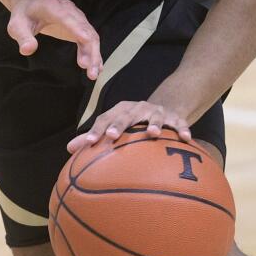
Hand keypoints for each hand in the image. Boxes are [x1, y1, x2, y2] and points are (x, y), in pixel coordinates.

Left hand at [7, 0, 101, 79]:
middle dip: (91, 51)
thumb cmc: (24, 14)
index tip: (86, 40)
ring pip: (91, 37)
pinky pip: (89, 40)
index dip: (78, 28)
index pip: (68, 18)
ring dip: (94, 55)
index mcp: (54, 8)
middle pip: (86, 31)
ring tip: (92, 74)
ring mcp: (77, 19)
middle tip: (90, 71)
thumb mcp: (17, 25)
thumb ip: (23, 37)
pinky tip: (96, 67)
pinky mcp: (79, 27)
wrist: (31, 3)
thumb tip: (27, 50)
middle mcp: (70, 11)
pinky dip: (93, 53)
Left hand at [67, 100, 192, 152]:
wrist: (164, 106)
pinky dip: (182, 129)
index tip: (89, 142)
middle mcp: (137, 108)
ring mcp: (157, 111)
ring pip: (155, 115)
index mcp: (120, 110)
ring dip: (154, 123)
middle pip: (126, 115)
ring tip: (153, 133)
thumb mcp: (115, 125)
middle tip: (112, 135)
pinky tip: (186, 138)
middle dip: (119, 124)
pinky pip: (180, 122)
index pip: (105, 118)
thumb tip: (69, 149)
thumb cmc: (132, 121)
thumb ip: (94, 136)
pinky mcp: (174, 117)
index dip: (96, 129)